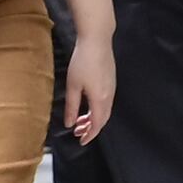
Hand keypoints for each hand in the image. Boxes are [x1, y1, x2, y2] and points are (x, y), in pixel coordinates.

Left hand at [63, 27, 116, 143]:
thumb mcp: (73, 86)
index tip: (80, 141)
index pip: (96, 124)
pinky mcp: (111, 81)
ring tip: (80, 120)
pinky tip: (88, 106)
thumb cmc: (83, 62)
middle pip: (102, 119)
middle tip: (78, 133)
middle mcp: (109, 96)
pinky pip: (106, 102)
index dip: (89, 135)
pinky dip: (97, 109)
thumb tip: (70, 124)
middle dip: (91, 129)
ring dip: (93, 118)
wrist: (97, 41)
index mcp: (100, 99)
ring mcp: (112, 88)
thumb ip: (71, 107)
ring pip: (105, 111)